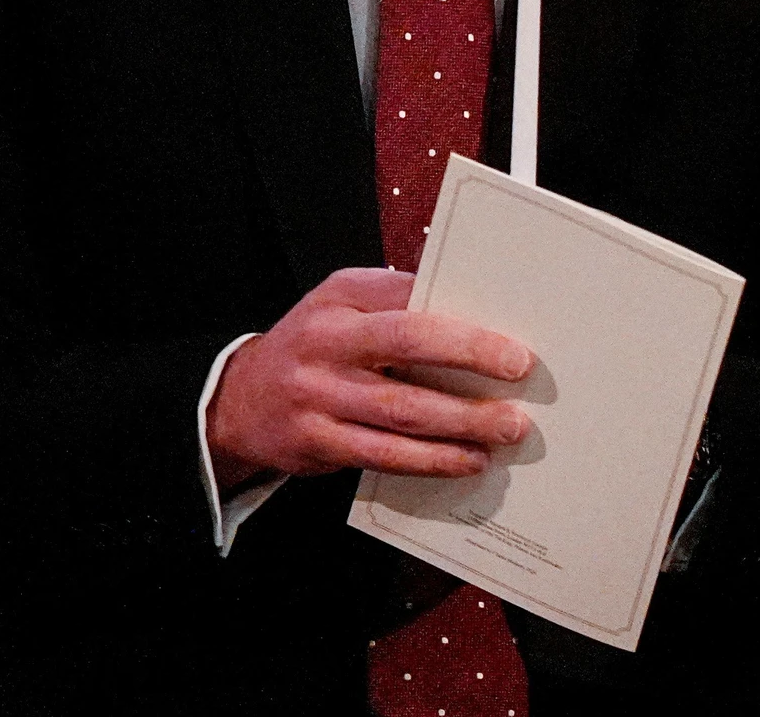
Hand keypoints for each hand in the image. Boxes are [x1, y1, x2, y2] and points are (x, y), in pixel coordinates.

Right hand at [205, 266, 533, 490]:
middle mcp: (326, 343)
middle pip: (409, 345)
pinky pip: (383, 454)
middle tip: (520, 375)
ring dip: (462, 423)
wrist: (239, 400)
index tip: (510, 341)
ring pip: (402, 410)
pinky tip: (466, 460)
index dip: (462, 320)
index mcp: (340, 298)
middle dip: (472, 358)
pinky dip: (431, 459)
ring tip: (507, 428)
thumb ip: (398, 300)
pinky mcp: (316, 442)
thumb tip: (473, 305)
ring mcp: (318, 395)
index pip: (409, 298)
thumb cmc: (313, 345)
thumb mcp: (342, 304)